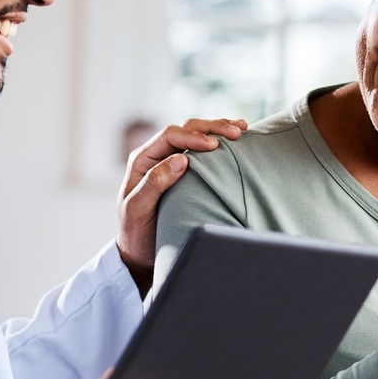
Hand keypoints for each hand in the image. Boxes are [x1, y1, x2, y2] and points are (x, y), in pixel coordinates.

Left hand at [116, 118, 245, 295]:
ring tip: (241, 128)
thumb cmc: (136, 232)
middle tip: (236, 132)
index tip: (214, 145)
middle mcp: (156, 155)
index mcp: (142, 159)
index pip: (169, 136)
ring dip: (218, 130)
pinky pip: (201, 151)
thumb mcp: (138, 209)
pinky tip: (235, 142)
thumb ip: (155, 183)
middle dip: (211, 128)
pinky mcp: (183, 171)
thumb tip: (181, 159)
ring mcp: (170, 162)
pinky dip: (218, 142)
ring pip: (195, 135)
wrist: (138, 250)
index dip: (193, 137)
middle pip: (185, 129)